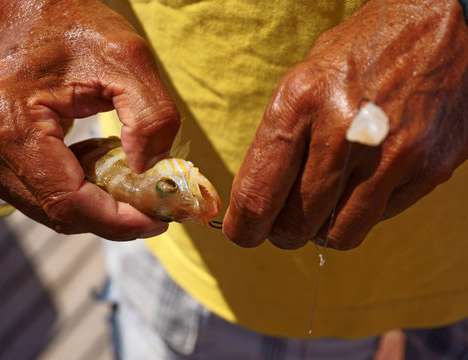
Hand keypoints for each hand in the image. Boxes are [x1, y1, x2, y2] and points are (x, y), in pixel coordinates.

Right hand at [0, 0, 178, 239]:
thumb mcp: (130, 60)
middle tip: (154, 205)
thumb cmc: (76, 28)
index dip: (118, 220)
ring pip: (51, 209)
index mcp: (6, 120)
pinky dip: (78, 191)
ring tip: (125, 172)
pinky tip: (94, 162)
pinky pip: (41, 196)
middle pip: (58, 212)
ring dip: (97, 204)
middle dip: (113, 217)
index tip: (159, 220)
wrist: (31, 11)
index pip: (67, 198)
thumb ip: (150, 119)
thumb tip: (147, 174)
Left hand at [223, 0, 467, 249]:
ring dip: (322, 230)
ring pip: (338, 235)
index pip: (257, 194)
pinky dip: (362, 211)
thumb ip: (277, 141)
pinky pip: (379, 219)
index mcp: (300, 103)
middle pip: (295, 225)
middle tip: (284, 221)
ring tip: (323, 205)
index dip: (243, 227)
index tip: (243, 233)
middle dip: (282, 232)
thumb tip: (255, 201)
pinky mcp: (429, 169)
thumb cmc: (358, 55)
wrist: (436, 27)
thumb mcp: (302, 82)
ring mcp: (392, 154)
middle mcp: (344, 132)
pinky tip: (363, 182)